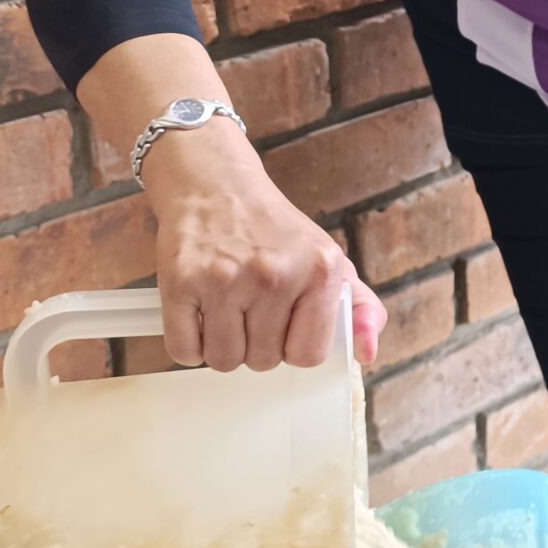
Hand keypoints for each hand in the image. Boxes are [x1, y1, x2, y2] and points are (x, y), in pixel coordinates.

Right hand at [145, 130, 385, 373]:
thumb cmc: (275, 232)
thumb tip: (368, 352)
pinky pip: (183, 351)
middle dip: (255, 343)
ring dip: (221, 345)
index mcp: (320, 270)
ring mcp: (224, 279)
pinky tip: (200, 310)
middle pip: (263, 361)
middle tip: (250, 305)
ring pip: (223, 361)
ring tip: (226, 307)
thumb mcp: (328, 259)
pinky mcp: (180, 281)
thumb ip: (360, 307)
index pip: (309, 354)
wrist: (217, 186)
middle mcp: (275, 274)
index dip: (293, 346)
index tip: (285, 323)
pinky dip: (189, 342)